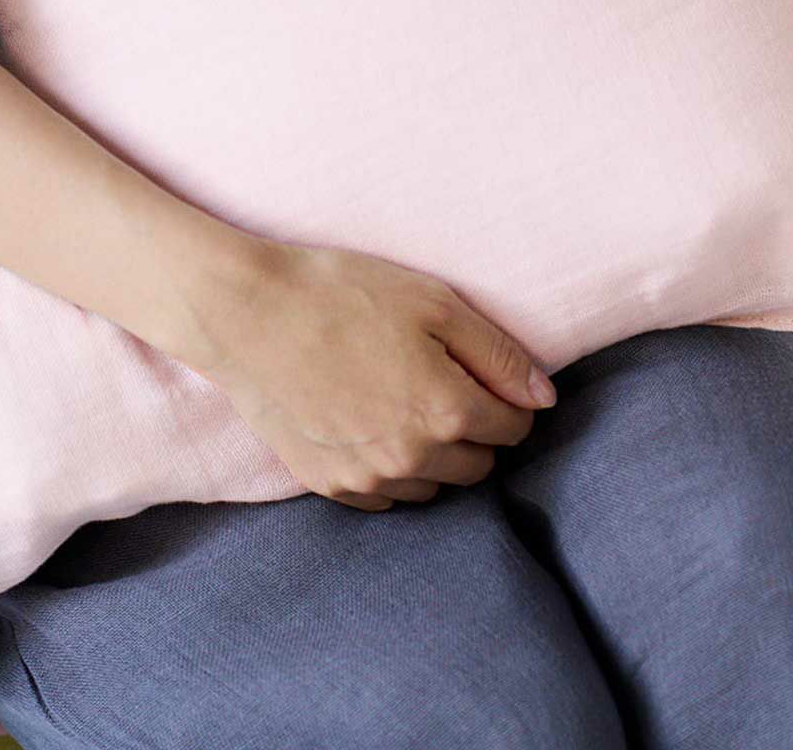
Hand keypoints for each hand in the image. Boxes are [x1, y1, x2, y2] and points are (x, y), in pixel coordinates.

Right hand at [177, 237, 556, 511]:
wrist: (247, 313)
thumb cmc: (342, 294)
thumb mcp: (433, 302)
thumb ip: (497, 354)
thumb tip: (545, 397)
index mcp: (448, 410)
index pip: (514, 427)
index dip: (506, 397)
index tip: (482, 373)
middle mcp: (414, 457)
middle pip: (478, 465)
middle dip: (474, 430)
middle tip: (442, 382)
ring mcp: (369, 478)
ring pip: (433, 487)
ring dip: (433, 455)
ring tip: (401, 400)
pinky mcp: (329, 485)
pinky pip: (385, 497)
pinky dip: (390, 470)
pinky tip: (369, 423)